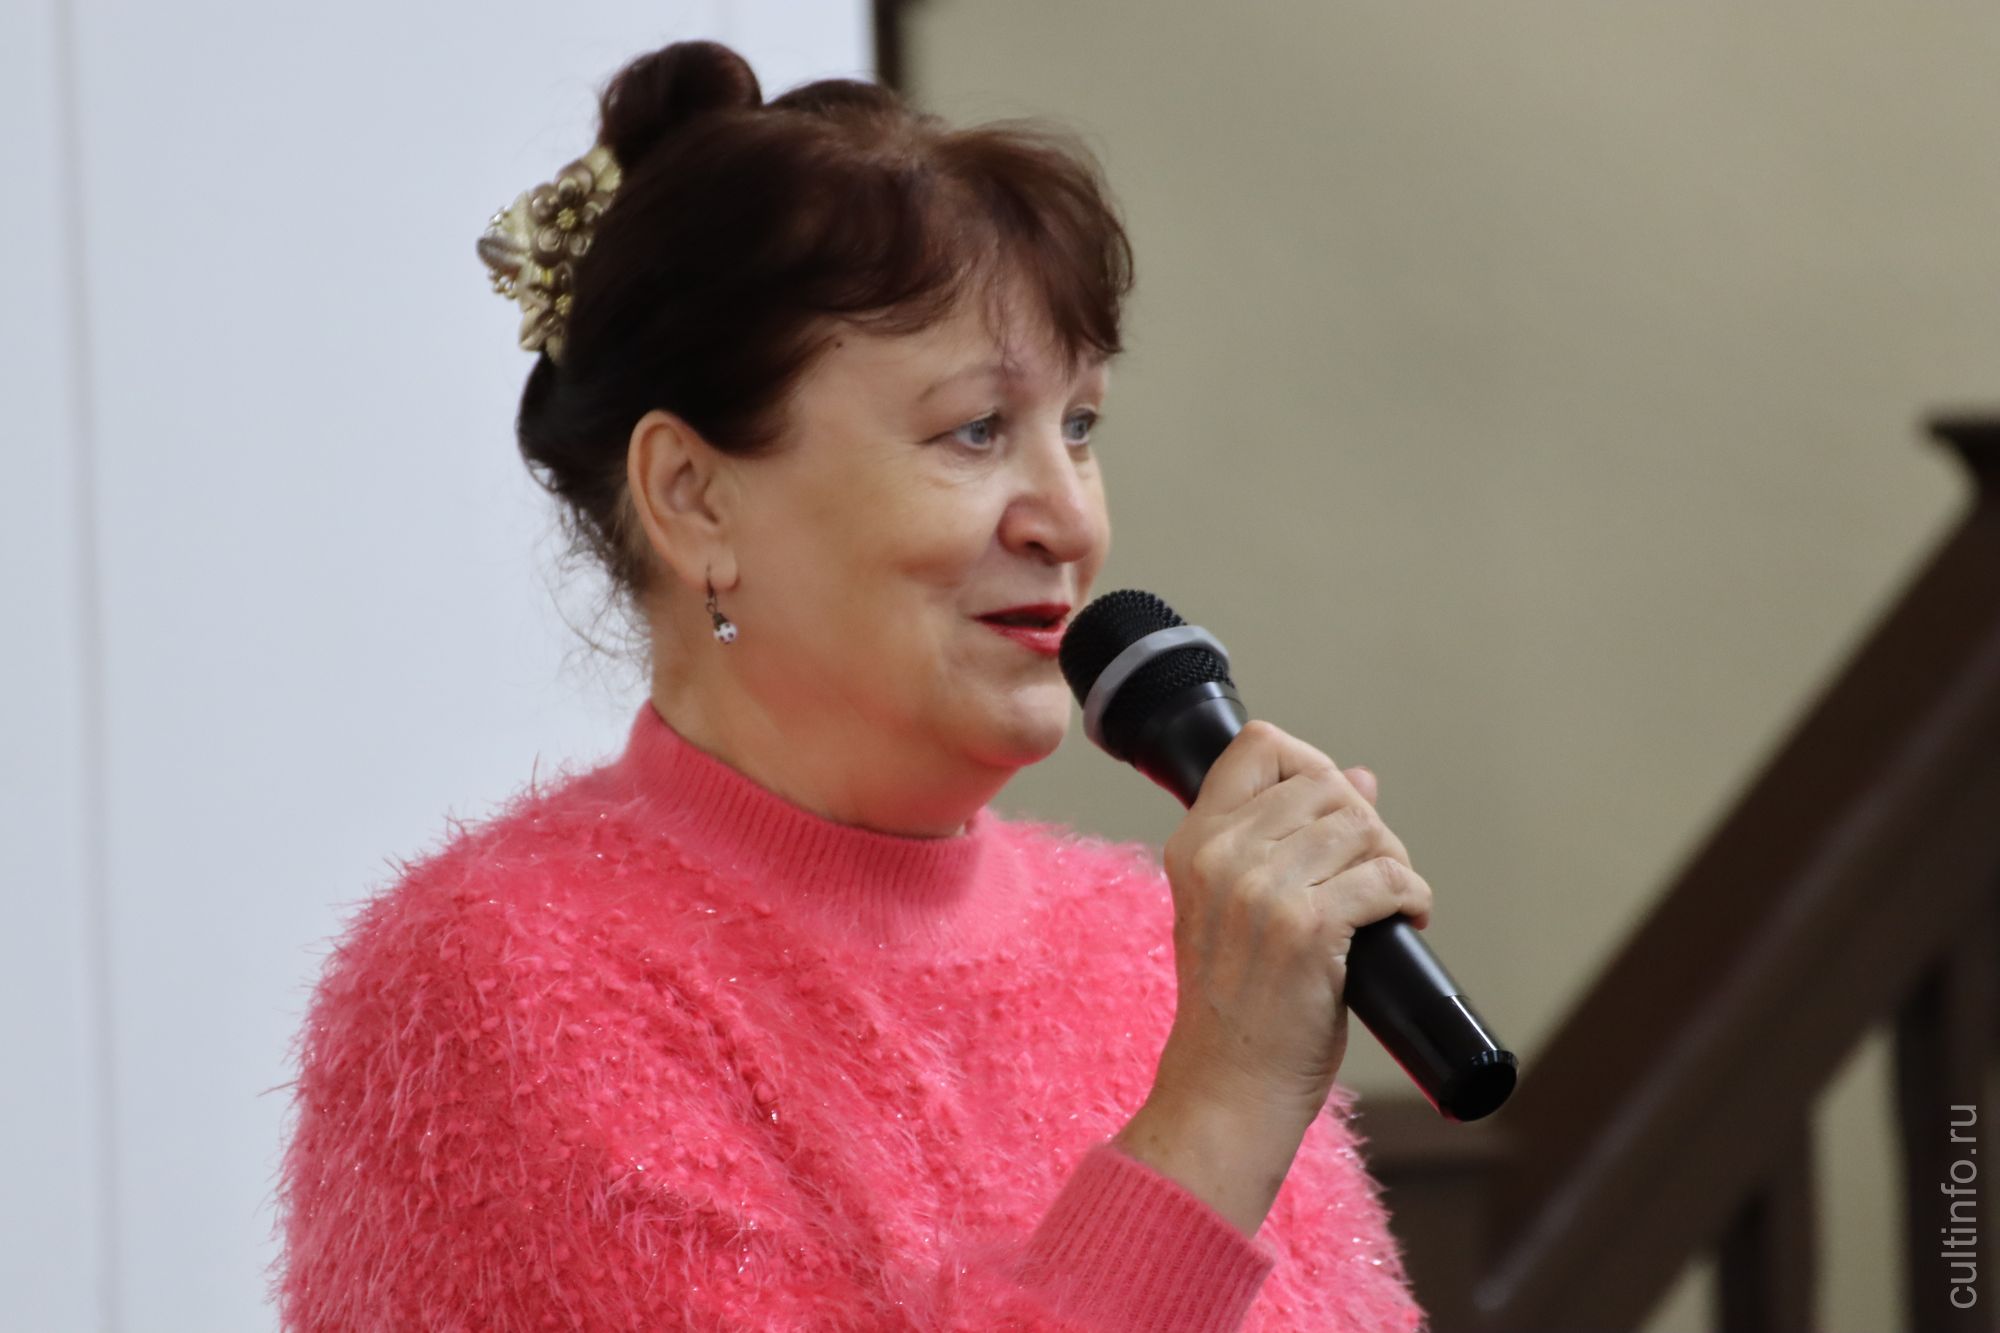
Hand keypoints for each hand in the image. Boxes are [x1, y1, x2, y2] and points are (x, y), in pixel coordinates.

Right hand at [1151, 721, 1432, 1128]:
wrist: (1226, 1088)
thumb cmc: (1236, 1007)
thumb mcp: (1237, 909)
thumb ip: (1285, 839)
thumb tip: (1359, 779)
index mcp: (1194, 844)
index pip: (1258, 746)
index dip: (1310, 763)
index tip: (1333, 806)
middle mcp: (1222, 856)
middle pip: (1325, 785)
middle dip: (1367, 823)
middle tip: (1375, 870)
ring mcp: (1263, 891)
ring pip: (1362, 828)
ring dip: (1393, 860)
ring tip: (1391, 899)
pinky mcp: (1308, 929)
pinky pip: (1386, 876)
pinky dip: (1411, 894)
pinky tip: (1408, 918)